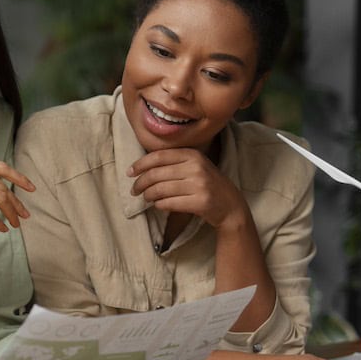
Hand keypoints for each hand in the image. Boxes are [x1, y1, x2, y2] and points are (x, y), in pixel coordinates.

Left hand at [128, 148, 246, 229]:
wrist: (230, 204)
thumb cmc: (206, 184)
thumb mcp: (194, 166)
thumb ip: (173, 162)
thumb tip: (140, 168)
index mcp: (193, 154)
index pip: (158, 156)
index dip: (140, 165)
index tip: (130, 173)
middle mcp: (196, 167)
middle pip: (156, 174)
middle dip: (140, 183)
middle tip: (134, 190)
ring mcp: (199, 185)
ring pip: (160, 190)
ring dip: (148, 195)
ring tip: (146, 198)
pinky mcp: (200, 202)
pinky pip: (169, 203)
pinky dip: (159, 205)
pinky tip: (160, 205)